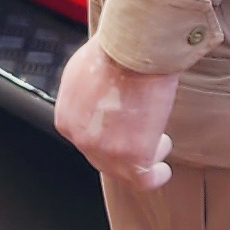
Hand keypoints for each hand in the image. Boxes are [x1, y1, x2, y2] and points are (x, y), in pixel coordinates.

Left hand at [54, 41, 179, 190]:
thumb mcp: (81, 71)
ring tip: (159, 142)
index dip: (109, 134)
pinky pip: (144, 179)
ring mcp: (106, 151)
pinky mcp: (133, 157)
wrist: (134, 49)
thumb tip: (96, 98)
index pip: (86, 139)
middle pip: (104, 157)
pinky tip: (163, 169)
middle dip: (126, 146)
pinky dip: (155, 176)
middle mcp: (82, 140)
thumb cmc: (114, 50)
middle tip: (143, 132)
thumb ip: (83, 94)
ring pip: (125, 170)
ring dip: (145, 156)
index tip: (125, 126)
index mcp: (66, 120)